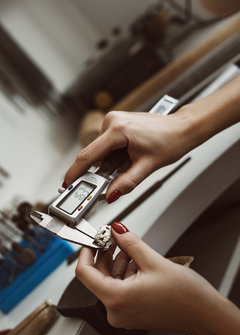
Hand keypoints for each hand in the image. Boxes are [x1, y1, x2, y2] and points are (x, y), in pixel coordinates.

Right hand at [64, 111, 188, 201]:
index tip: (68, 184)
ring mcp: (115, 121)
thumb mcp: (147, 166)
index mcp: (118, 130)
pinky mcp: (118, 124)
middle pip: (96, 154)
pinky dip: (115, 156)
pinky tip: (130, 157)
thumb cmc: (170, 140)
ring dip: (112, 163)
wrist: (182, 128)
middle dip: (103, 170)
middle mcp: (113, 122)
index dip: (76, 172)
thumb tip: (110, 194)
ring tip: (132, 162)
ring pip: (103, 151)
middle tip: (116, 179)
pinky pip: (109, 145)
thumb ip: (126, 183)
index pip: (88, 155)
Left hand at [76, 222, 239, 334]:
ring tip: (130, 247)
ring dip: (119, 261)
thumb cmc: (185, 297)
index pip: (85, 272)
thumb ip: (130, 243)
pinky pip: (122, 288)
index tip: (92, 240)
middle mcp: (117, 310)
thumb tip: (117, 230)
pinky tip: (137, 260)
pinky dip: (126, 272)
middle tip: (114, 237)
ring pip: (112, 280)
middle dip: (107, 254)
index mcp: (116, 299)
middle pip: (99, 275)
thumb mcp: (153, 261)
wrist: (205, 314)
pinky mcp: (133, 312)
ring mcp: (125, 313)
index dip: (86, 252)